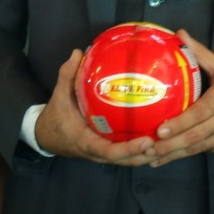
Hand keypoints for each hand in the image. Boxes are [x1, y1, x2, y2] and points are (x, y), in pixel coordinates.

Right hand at [33, 49, 154, 165]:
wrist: (45, 136)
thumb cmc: (55, 117)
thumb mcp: (58, 96)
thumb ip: (67, 75)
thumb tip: (78, 52)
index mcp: (87, 142)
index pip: (111, 153)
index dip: (130, 149)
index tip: (147, 141)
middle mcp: (98, 152)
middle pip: (127, 161)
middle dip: (146, 155)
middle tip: (165, 140)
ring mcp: (104, 154)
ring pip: (130, 161)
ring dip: (148, 155)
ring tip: (168, 141)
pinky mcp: (108, 151)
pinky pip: (127, 155)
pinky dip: (142, 150)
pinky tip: (157, 137)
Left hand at [146, 30, 213, 166]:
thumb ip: (200, 53)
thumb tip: (180, 34)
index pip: (199, 114)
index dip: (179, 124)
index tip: (160, 130)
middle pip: (195, 136)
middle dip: (170, 146)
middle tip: (147, 149)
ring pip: (198, 148)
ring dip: (174, 155)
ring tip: (152, 159)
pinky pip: (206, 151)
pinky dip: (188, 154)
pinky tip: (169, 158)